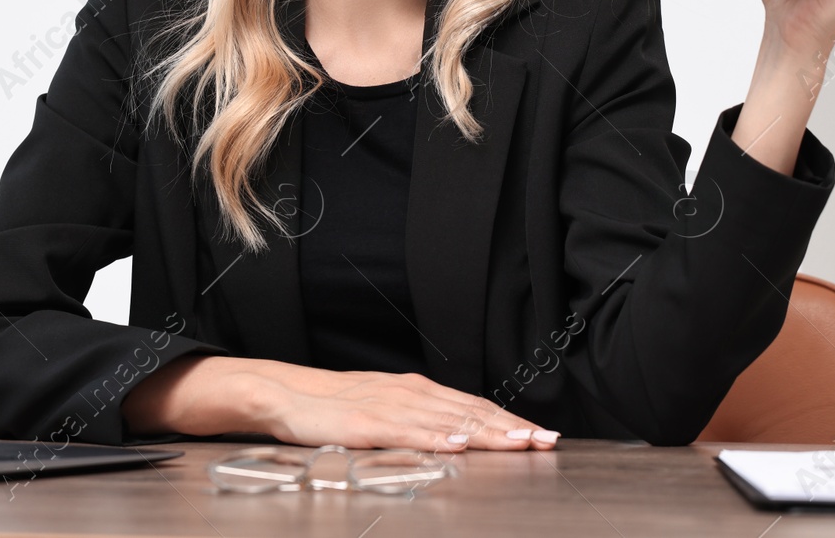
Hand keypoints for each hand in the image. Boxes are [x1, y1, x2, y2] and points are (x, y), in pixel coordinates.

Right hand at [255, 362, 559, 452]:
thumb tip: (459, 435)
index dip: (509, 420)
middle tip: (546, 440)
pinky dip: (436, 436)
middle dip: (512, 427)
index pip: (474, 406)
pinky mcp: (368, 423)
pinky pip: (408, 431)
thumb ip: (421, 422)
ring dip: (487, 432)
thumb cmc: (337, 407)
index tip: (540, 434)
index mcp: (418, 392)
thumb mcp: (387, 411)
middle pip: (471, 411)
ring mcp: (391, 407)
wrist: (288, 395)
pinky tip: (458, 443)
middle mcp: (412, 394)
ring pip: (449, 419)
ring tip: (518, 442)